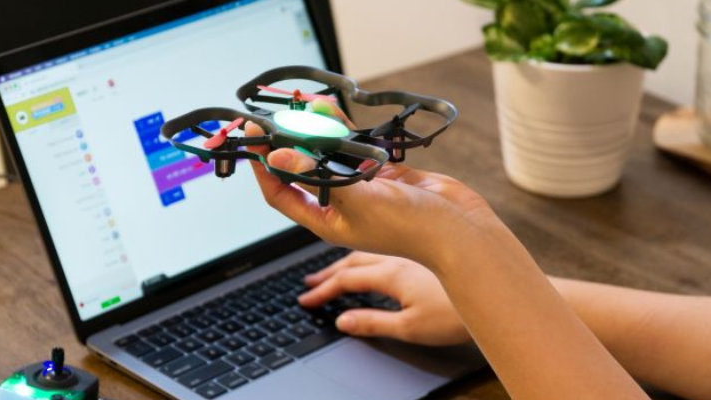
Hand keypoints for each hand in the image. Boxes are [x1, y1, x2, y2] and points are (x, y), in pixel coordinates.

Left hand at [243, 99, 499, 270]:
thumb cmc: (408, 226)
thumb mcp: (354, 199)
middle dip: (288, 143)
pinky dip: (345, 130)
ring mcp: (363, 187)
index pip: (280, 193)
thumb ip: (316, 174)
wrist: (457, 229)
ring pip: (330, 155)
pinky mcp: (385, 173)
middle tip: (276, 116)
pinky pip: (357, 148)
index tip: (253, 137)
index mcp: (326, 220)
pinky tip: (334, 111)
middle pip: (302, 170)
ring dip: (317, 131)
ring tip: (305, 105)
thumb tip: (278, 156)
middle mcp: (340, 204)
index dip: (263, 166)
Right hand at [298, 251, 470, 345]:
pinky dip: (372, 244)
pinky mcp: (427, 243)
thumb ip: (375, 323)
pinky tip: (376, 248)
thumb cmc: (459, 310)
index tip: (306, 298)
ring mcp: (412, 246)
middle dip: (329, 271)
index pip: (346, 279)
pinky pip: (389, 239)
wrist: (497, 286)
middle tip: (311, 281)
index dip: (322, 290)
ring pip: (370, 245)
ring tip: (337, 265)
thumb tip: (344, 321)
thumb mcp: (412, 326)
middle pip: (353, 259)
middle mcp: (397, 253)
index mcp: (390, 273)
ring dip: (349, 256)